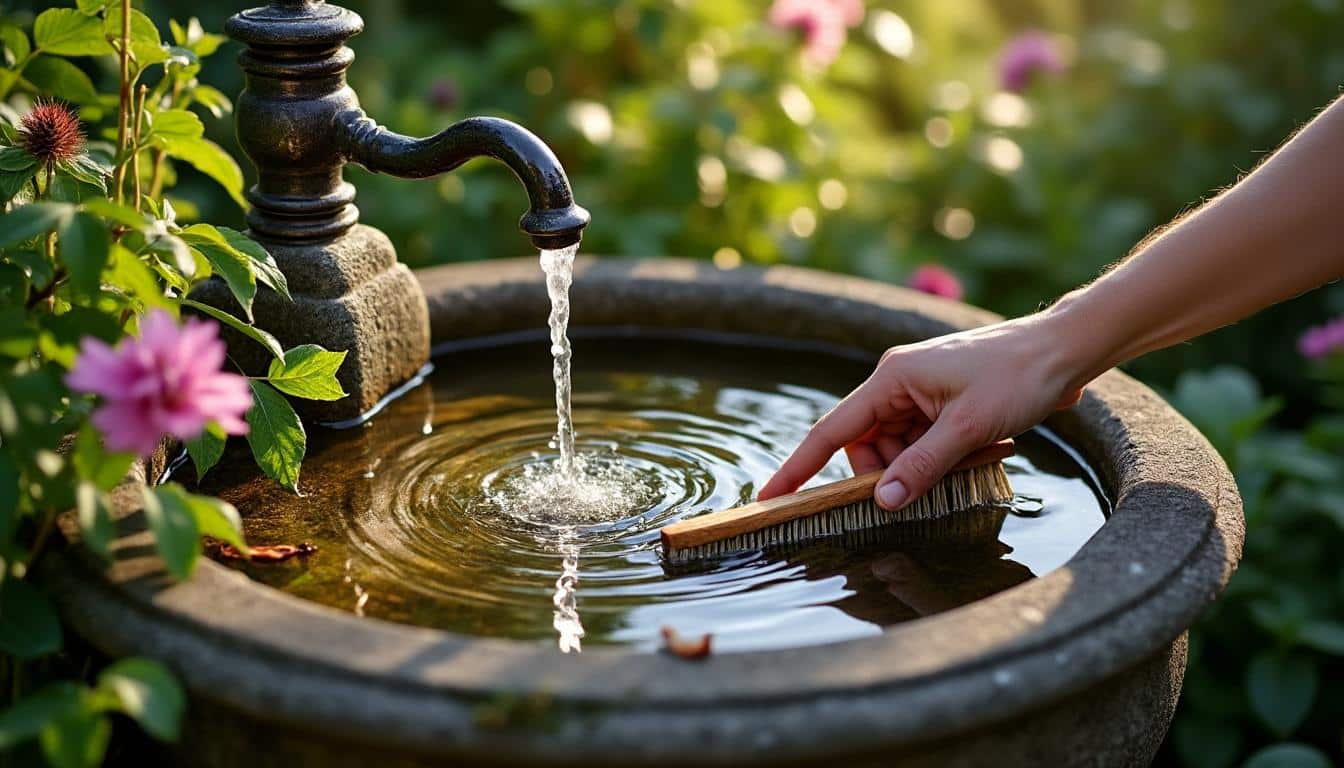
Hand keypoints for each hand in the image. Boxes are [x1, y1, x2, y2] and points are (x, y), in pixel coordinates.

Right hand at [758, 314, 1084, 509]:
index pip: (832, 431)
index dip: (800, 467)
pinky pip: (924, 442)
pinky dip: (946, 456)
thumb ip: (922, 466)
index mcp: (891, 379)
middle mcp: (897, 383)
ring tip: (976, 458)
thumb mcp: (969, 428)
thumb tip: (882, 501)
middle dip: (893, 474)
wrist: (1066, 349)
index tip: (772, 496)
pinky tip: (985, 448)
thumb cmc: (1018, 376)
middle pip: (868, 447)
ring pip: (899, 449)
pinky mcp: (941, 403)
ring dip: (927, 467)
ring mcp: (920, 393)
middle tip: (933, 487)